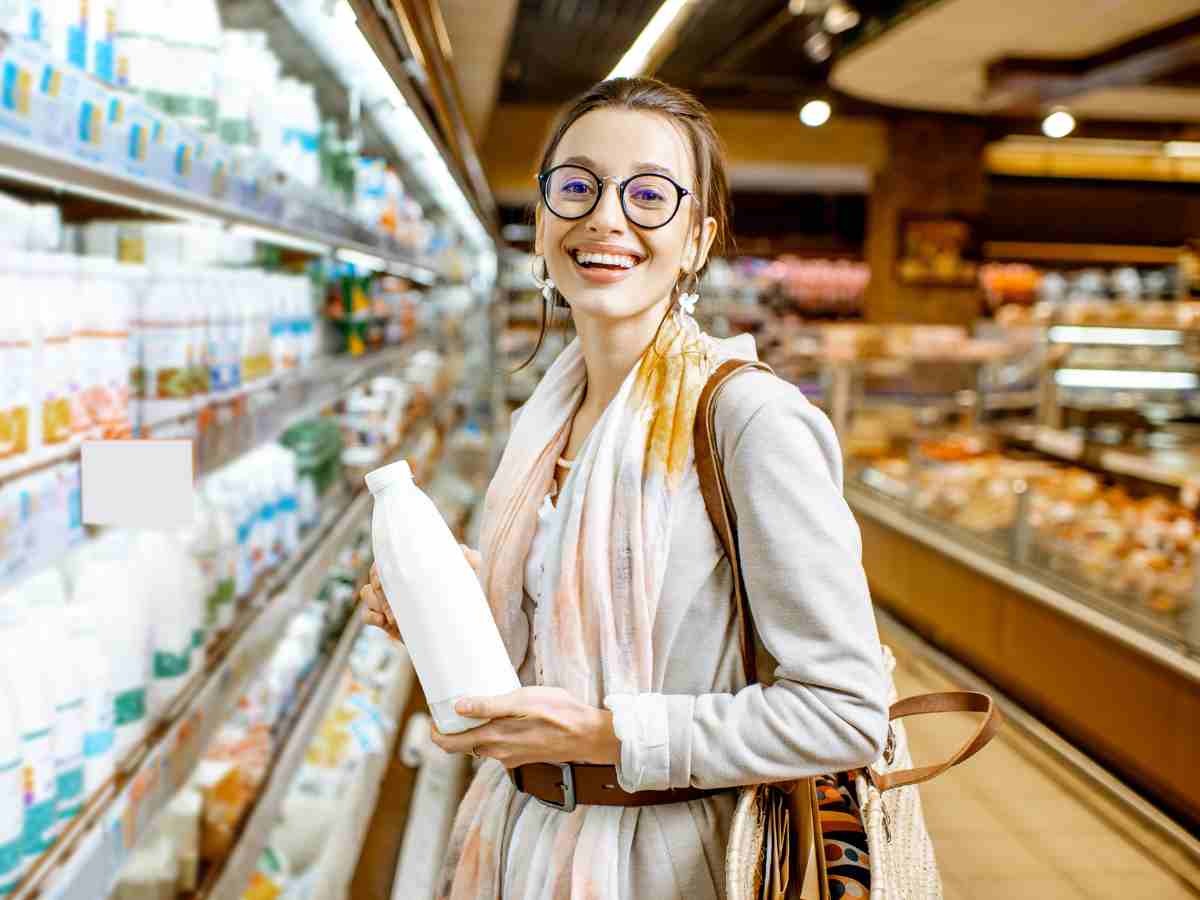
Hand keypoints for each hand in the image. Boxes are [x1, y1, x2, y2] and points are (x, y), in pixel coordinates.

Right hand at [360, 544, 480, 641]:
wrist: (453, 625)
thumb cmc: (456, 593)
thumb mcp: (464, 576)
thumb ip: (470, 561)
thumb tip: (472, 556)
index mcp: (408, 565)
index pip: (387, 558)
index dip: (386, 567)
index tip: (394, 579)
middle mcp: (395, 580)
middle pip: (374, 576)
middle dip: (381, 590)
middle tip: (395, 605)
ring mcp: (387, 599)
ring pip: (367, 593)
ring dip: (375, 602)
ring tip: (392, 616)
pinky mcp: (384, 619)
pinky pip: (366, 615)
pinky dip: (371, 617)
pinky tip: (384, 621)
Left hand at [430, 686, 620, 768]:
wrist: (588, 735)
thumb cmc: (558, 714)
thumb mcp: (522, 700)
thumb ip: (489, 705)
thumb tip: (459, 706)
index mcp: (493, 739)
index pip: (449, 745)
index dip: (435, 732)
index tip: (433, 716)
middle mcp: (498, 753)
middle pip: (463, 746)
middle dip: (453, 729)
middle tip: (452, 707)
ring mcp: (511, 757)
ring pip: (482, 745)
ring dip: (475, 730)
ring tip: (477, 706)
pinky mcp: (524, 755)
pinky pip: (500, 746)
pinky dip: (493, 733)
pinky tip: (504, 716)